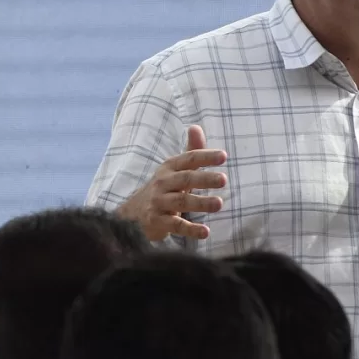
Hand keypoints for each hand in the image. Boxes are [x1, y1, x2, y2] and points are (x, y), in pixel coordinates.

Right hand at [119, 125, 227, 240]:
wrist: (134, 213)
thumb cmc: (164, 188)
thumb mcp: (175, 170)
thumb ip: (190, 151)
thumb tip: (196, 127)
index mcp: (169, 168)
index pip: (188, 159)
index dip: (205, 156)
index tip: (224, 156)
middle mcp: (162, 183)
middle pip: (185, 179)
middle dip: (204, 178)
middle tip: (224, 179)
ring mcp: (158, 203)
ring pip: (180, 202)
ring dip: (200, 203)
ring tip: (219, 203)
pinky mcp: (157, 222)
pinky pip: (175, 225)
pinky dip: (190, 229)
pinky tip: (206, 232)